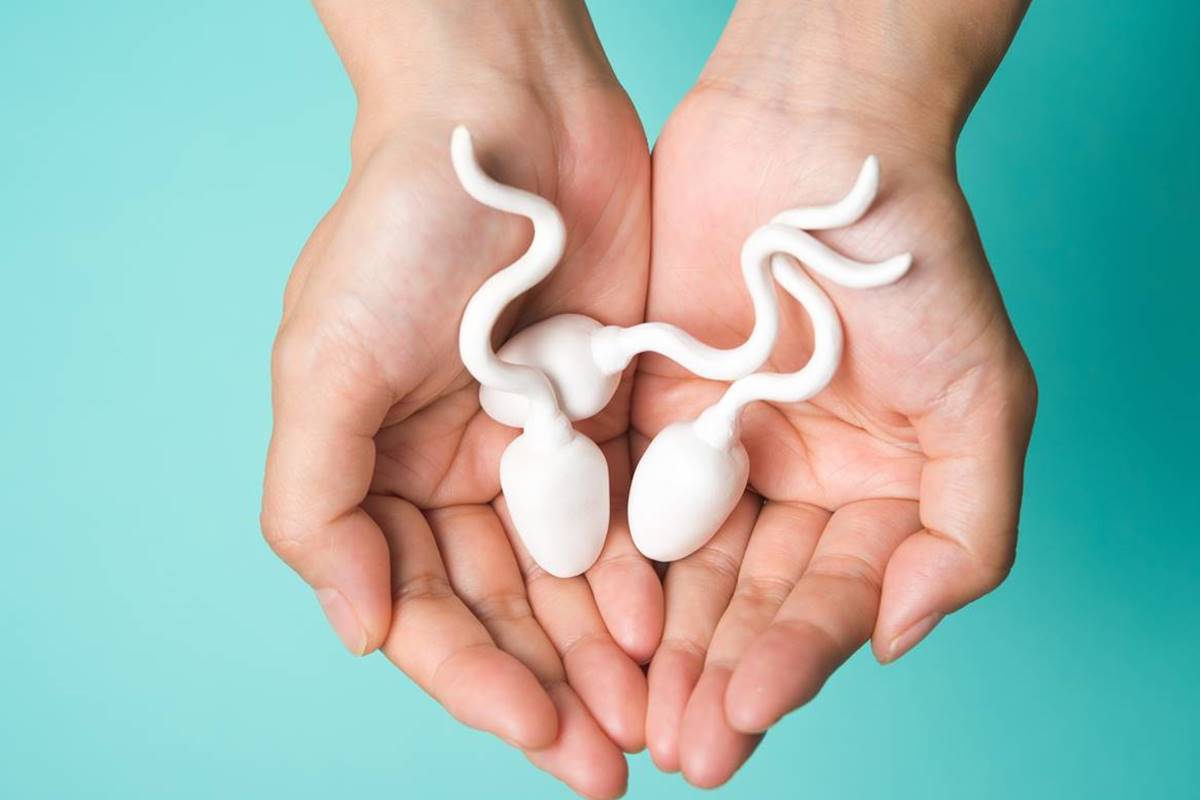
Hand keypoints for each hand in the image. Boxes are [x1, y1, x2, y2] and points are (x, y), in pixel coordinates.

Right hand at [261, 3, 658, 795]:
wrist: (507, 122)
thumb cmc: (400, 232)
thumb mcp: (325, 362)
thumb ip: (317, 501)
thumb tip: (353, 630)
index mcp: (381, 478)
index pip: (424, 610)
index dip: (474, 681)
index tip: (537, 734)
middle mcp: (459, 478)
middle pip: (505, 614)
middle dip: (552, 691)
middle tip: (607, 767)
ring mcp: (539, 452)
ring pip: (573, 584)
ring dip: (605, 656)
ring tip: (649, 723)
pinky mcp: (610, 419)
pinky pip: (630, 519)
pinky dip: (645, 576)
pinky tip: (668, 627)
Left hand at [637, 1, 1035, 784]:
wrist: (809, 141)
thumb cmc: (910, 263)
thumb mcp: (983, 400)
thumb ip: (965, 531)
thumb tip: (897, 637)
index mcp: (876, 492)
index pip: (828, 597)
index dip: (789, 659)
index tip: (744, 714)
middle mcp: (795, 483)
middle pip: (749, 598)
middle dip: (716, 672)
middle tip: (678, 746)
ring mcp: (719, 450)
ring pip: (683, 566)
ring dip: (661, 640)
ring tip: (633, 712)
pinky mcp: (648, 411)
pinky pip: (626, 496)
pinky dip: (613, 558)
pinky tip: (595, 617)